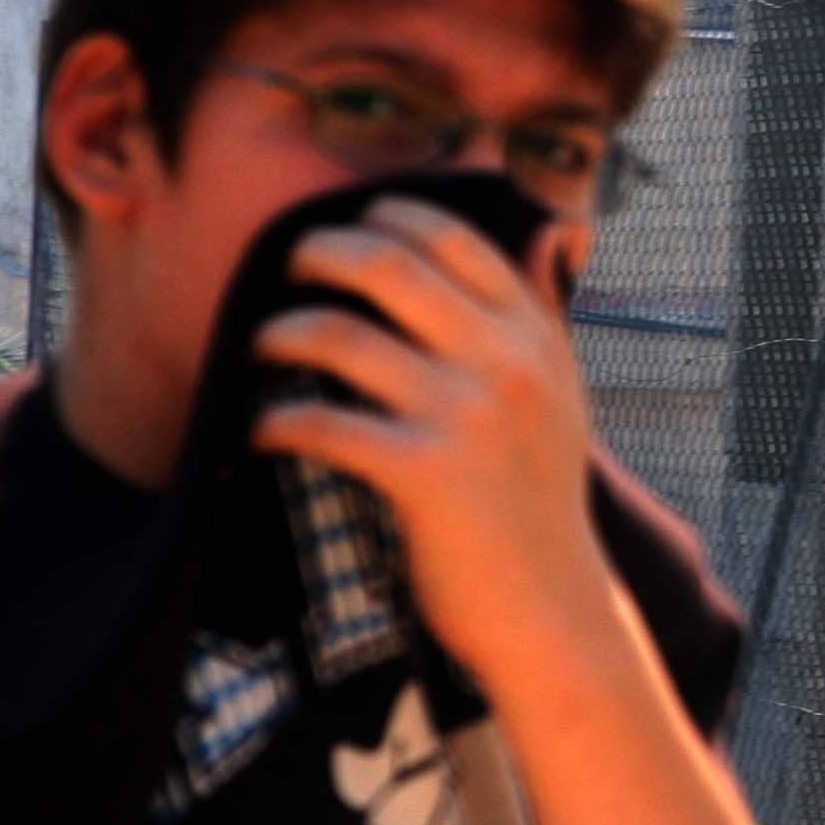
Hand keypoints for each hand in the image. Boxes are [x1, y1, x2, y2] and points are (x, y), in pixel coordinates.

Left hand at [252, 196, 612, 683]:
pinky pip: (322, 423)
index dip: (392, 215)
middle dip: (321, 253)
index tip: (352, 223)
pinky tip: (261, 429)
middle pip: (391, 265)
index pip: (459, 239)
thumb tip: (549, 231)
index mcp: (537, 338)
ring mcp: (466, 416)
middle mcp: (507, 364)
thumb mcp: (564, 395)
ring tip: (260, 345)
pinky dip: (274, 422)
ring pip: (342, 336)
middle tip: (288, 267)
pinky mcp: (423, 473)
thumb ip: (546, 313)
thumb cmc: (541, 503)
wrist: (551, 609)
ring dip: (281, 332)